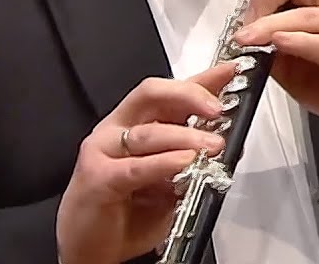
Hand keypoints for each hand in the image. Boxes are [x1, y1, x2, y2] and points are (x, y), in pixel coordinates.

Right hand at [55, 64, 234, 263]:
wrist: (88, 249)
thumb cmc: (125, 214)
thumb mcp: (169, 181)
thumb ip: (188, 159)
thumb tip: (225, 144)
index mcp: (135, 124)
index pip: (170, 92)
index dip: (200, 80)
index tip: (229, 73)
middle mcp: (117, 130)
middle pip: (153, 94)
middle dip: (190, 95)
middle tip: (218, 108)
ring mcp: (104, 151)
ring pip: (149, 131)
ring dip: (186, 137)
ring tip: (213, 145)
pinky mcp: (98, 178)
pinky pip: (136, 166)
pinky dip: (163, 163)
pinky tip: (183, 162)